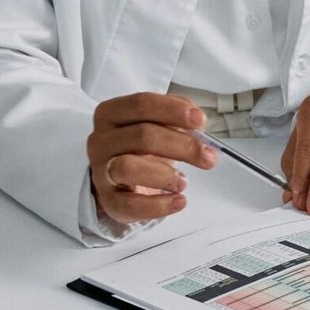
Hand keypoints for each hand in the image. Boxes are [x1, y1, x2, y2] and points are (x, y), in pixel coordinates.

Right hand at [87, 92, 215, 225]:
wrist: (118, 177)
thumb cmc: (140, 146)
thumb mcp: (155, 123)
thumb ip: (174, 117)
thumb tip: (197, 121)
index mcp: (111, 113)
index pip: (141, 104)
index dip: (172, 110)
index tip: (200, 120)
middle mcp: (101, 140)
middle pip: (141, 136)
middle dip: (181, 145)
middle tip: (208, 157)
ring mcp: (101, 171)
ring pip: (128, 168)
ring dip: (165, 174)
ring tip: (185, 181)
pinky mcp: (107, 200)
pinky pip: (129, 205)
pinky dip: (158, 205)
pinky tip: (179, 201)